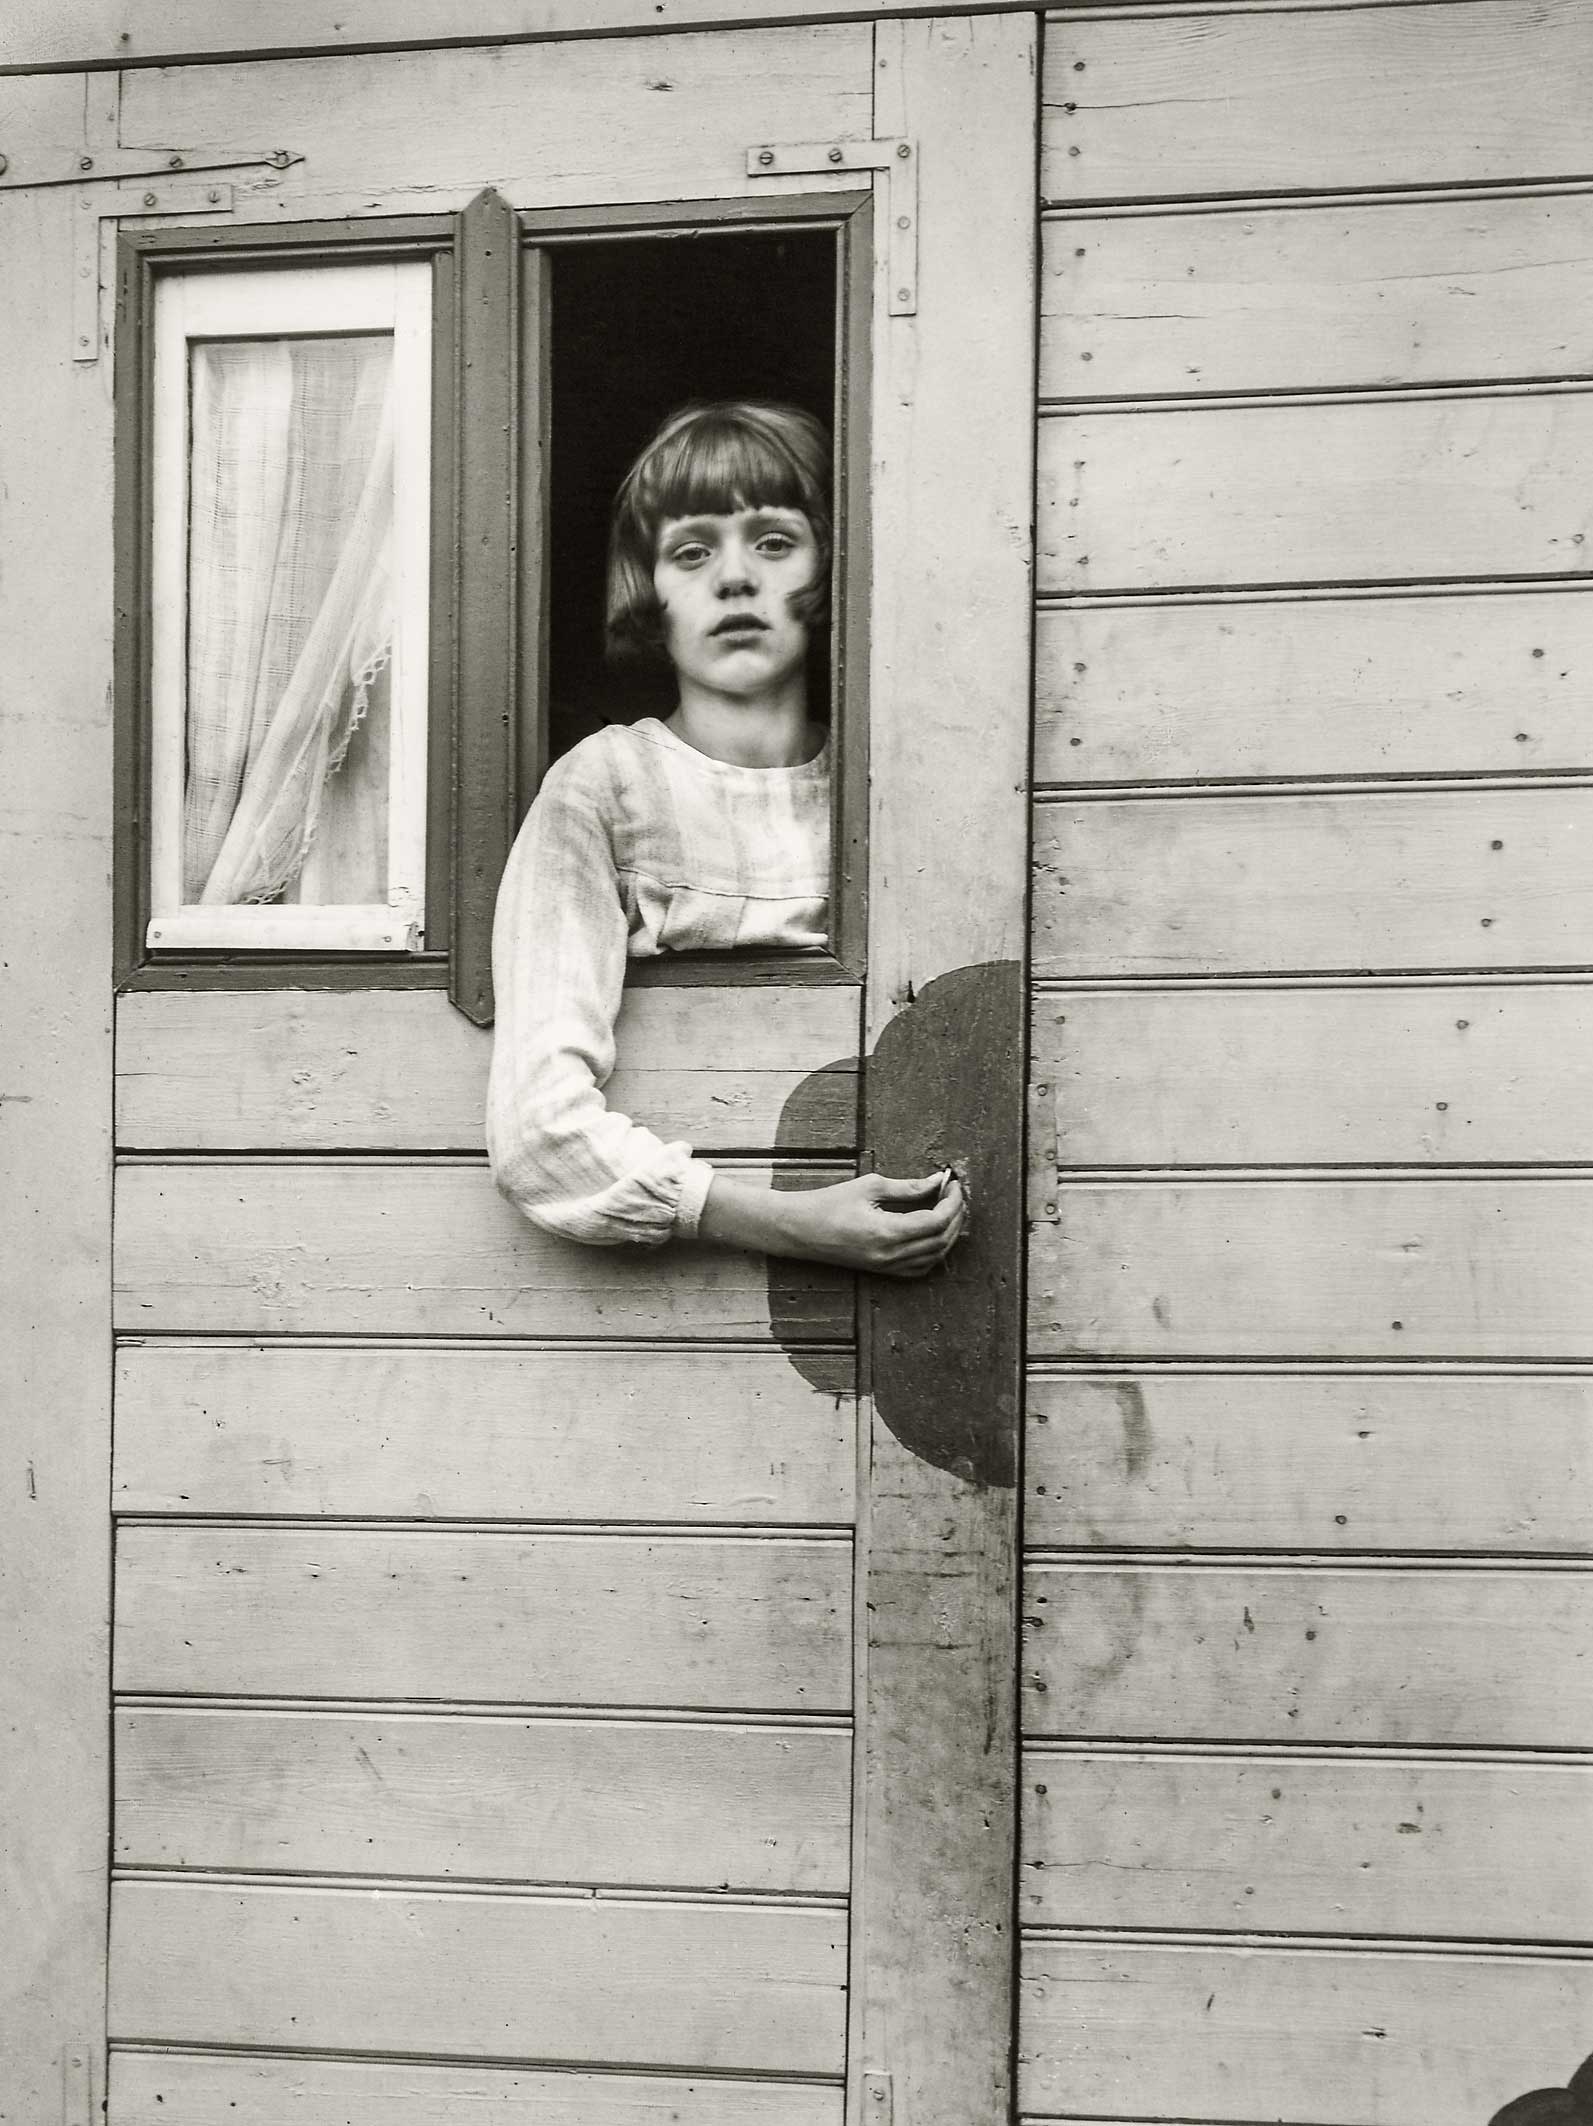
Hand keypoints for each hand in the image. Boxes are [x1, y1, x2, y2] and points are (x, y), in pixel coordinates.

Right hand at [701, 1166, 968, 1276]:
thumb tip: (936, 1181)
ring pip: (935, 1256)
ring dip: (948, 1233)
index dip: (952, 1202)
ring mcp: (887, 1267)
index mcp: (887, 1232)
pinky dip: (935, 1251)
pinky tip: (935, 1233)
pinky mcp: (882, 1271)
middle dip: (955, 1215)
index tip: (954, 1183)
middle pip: (941, 1240)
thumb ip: (907, 1187)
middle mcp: (890, 1255)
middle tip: (955, 1193)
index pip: (936, 1221)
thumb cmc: (828, 1204)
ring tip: (949, 1209)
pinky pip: (920, 1268)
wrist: (799, 1230)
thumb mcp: (869, 1186)